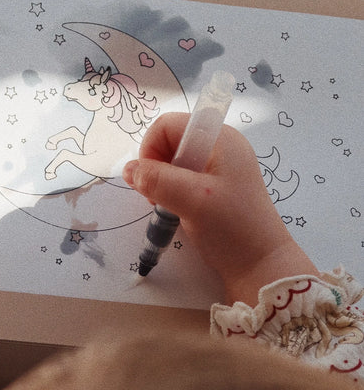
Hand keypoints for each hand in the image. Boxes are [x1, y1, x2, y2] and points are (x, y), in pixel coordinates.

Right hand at [123, 114, 317, 304]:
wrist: (261, 264)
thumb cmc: (231, 227)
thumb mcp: (191, 200)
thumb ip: (157, 180)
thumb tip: (128, 170)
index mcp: (220, 138)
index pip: (169, 125)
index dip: (151, 148)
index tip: (151, 180)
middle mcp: (220, 146)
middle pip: (170, 142)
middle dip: (156, 168)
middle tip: (160, 198)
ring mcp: (220, 167)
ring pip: (174, 162)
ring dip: (163, 183)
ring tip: (171, 207)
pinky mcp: (217, 186)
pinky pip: (183, 178)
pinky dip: (173, 192)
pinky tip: (179, 211)